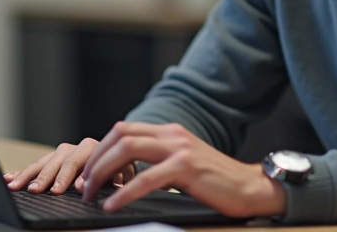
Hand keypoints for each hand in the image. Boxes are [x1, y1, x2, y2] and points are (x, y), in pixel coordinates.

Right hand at [3, 138, 134, 194]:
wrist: (118, 154)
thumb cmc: (120, 168)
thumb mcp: (124, 173)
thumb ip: (116, 178)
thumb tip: (104, 185)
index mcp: (94, 148)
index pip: (81, 160)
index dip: (75, 176)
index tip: (73, 188)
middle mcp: (75, 148)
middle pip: (59, 161)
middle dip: (48, 177)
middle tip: (39, 190)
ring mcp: (62, 153)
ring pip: (43, 162)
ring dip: (29, 175)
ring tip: (17, 186)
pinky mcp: (52, 160)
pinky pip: (35, 165)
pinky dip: (21, 172)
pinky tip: (9, 178)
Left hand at [80, 121, 286, 217]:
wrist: (251, 188)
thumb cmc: (216, 182)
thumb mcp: (183, 165)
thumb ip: (158, 162)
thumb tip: (124, 176)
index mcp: (170, 132)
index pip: (123, 130)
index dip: (100, 150)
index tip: (89, 173)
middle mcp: (173, 134)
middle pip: (120, 135)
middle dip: (95, 160)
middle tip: (85, 186)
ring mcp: (180, 148)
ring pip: (127, 150)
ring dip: (103, 173)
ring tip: (93, 195)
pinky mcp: (187, 167)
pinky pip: (146, 178)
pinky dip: (124, 192)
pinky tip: (113, 205)